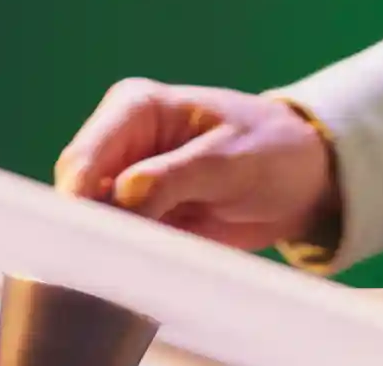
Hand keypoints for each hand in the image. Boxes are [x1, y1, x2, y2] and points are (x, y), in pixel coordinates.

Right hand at [52, 80, 338, 253]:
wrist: (305, 179)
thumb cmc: (273, 150)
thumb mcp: (229, 162)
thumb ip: (172, 177)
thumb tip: (120, 197)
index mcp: (136, 108)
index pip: (85, 157)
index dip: (77, 199)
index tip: (85, 241)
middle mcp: (123, 142)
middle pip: (79, 194)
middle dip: (91, 230)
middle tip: (114, 267)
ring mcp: (129, 181)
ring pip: (93, 223)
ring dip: (109, 250)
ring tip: (134, 273)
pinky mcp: (142, 216)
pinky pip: (120, 243)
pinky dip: (128, 260)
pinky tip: (145, 275)